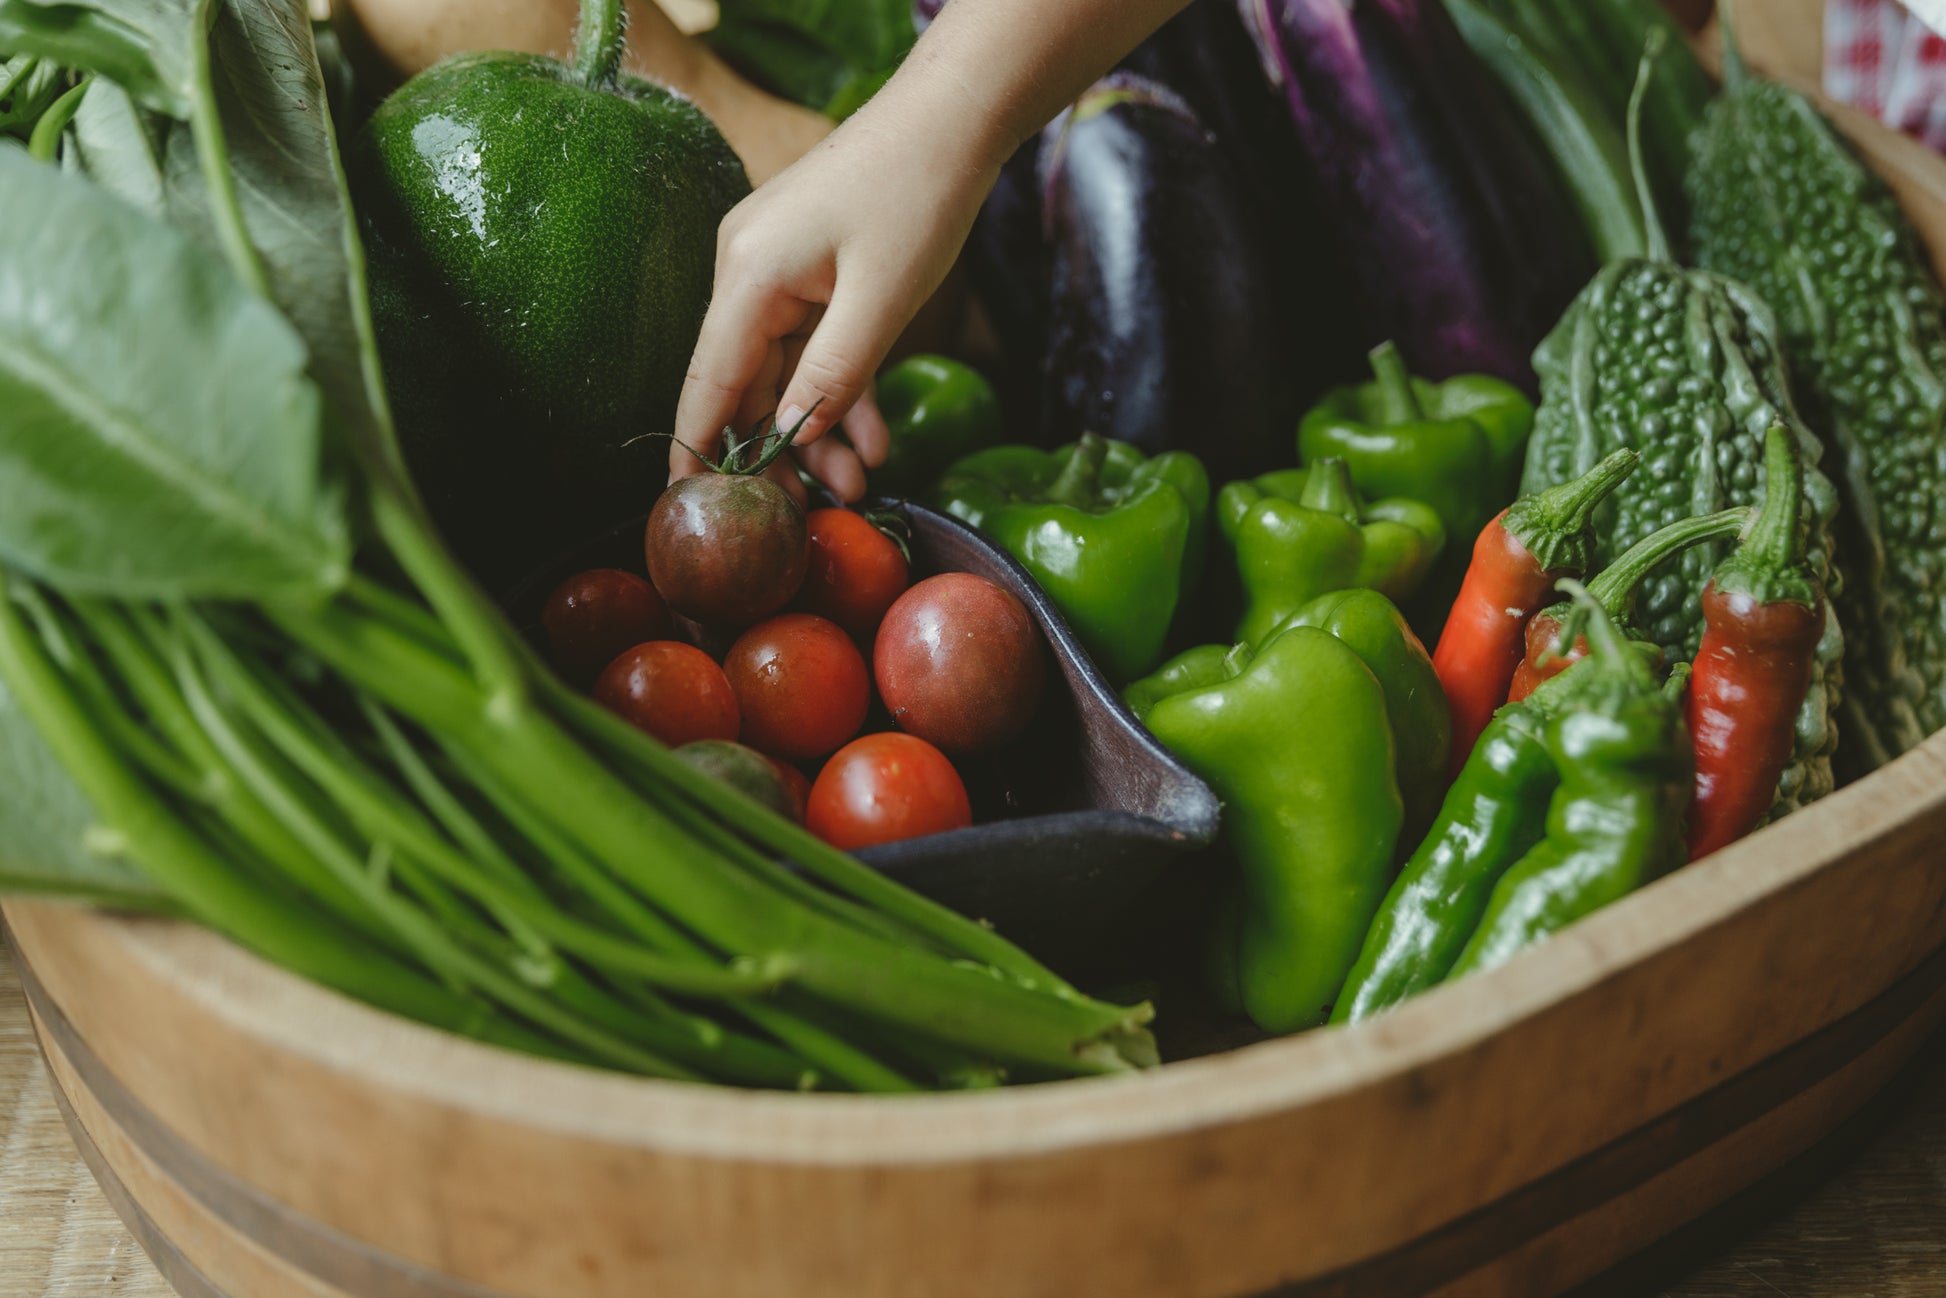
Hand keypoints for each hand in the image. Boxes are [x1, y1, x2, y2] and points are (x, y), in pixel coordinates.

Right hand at [670, 109, 999, 502]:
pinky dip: (842, 391)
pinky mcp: (811, 272)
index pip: (707, 383)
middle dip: (781, 454)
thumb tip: (788, 439)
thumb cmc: (918, 194)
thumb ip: (832, 377)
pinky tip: (874, 442)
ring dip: (820, 431)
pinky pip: (816, 348)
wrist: (953, 119)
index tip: (688, 510)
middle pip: (747, 386)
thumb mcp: (882, 302)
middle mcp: (748, 274)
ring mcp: (778, 272)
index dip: (696, 451)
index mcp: (748, 277)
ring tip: (860, 486)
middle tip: (811, 516)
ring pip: (787, 375)